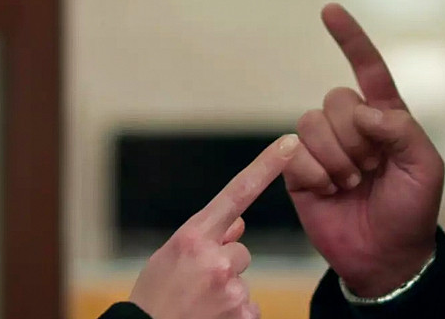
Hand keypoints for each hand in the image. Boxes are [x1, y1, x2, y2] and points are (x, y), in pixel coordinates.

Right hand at [129, 134, 300, 318]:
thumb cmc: (154, 298)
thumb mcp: (169, 258)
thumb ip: (205, 238)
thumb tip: (239, 223)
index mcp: (192, 237)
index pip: (237, 193)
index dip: (266, 166)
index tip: (291, 144)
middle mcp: (215, 258)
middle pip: (240, 249)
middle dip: (224, 264)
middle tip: (193, 286)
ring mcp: (230, 289)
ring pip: (242, 280)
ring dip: (225, 291)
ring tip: (196, 306)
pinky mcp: (243, 315)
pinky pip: (249, 308)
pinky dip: (233, 316)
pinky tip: (209, 318)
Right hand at [285, 3, 444, 296]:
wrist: (386, 256)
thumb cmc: (412, 210)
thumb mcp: (425, 167)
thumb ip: (401, 129)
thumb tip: (363, 111)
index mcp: (384, 116)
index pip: (367, 69)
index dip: (349, 40)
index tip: (329, 10)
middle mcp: (351, 126)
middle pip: (336, 99)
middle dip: (355, 138)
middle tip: (371, 169)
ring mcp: (323, 147)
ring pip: (311, 123)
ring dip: (336, 158)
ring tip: (352, 183)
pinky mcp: (299, 171)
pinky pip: (293, 153)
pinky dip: (314, 174)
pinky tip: (330, 191)